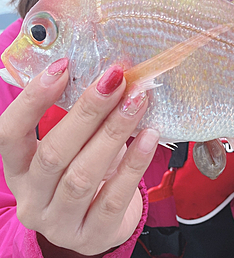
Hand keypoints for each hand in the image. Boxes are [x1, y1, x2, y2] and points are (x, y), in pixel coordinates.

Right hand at [0, 59, 158, 254]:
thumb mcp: (75, 143)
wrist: (103, 220)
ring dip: (113, 132)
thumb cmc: (86, 168)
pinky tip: (149, 136)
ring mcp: (59, 223)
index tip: (63, 67)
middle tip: (115, 79)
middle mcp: (32, 198)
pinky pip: (113, 198)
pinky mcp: (92, 237)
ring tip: (136, 101)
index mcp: (18, 169)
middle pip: (52, 153)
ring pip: (82, 176)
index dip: (32, 100)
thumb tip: (108, 73)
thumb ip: (81, 115)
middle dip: (87, 111)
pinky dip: (134, 164)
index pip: (9, 134)